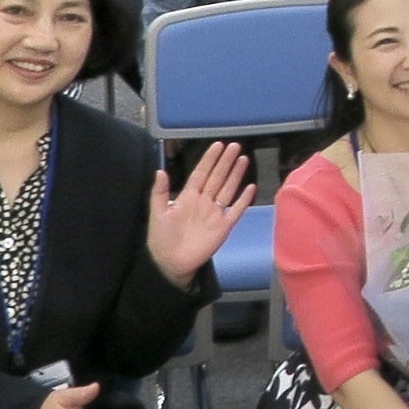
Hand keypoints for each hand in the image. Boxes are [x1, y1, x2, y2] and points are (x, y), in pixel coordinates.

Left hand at [144, 141, 252, 283]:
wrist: (171, 262)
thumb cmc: (162, 238)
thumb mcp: (157, 213)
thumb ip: (159, 192)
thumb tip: (160, 170)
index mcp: (188, 197)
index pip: (201, 173)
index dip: (209, 159)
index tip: (218, 145)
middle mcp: (204, 201)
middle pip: (217, 177)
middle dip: (226, 162)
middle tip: (235, 146)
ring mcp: (215, 213)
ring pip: (228, 189)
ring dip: (236, 174)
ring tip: (244, 159)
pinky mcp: (224, 226)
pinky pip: (236, 210)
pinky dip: (244, 199)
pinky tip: (251, 187)